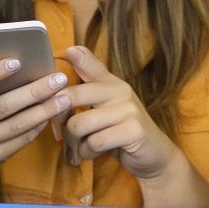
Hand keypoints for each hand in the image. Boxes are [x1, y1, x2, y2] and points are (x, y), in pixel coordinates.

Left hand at [58, 47, 181, 179]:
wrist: (154, 155)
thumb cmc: (121, 132)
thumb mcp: (104, 110)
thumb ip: (84, 98)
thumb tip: (54, 89)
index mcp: (111, 83)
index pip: (91, 65)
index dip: (78, 58)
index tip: (68, 51)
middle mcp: (120, 90)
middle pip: (73, 96)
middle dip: (59, 121)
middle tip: (59, 135)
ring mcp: (129, 109)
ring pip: (79, 124)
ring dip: (73, 144)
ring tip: (77, 151)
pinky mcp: (133, 130)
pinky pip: (95, 142)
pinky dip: (86, 153)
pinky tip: (89, 156)